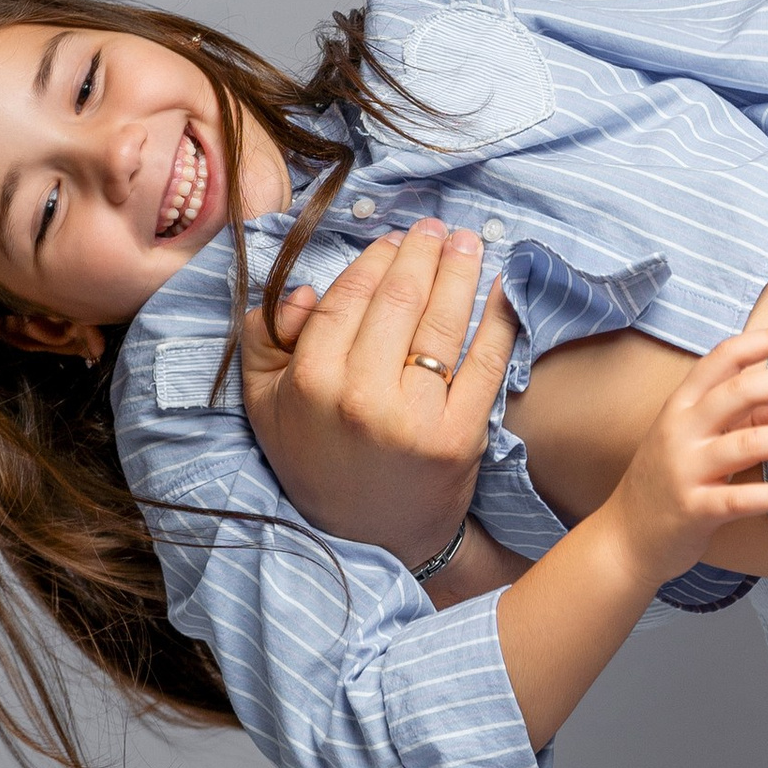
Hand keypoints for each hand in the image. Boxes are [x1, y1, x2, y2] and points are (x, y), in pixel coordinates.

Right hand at [240, 220, 519, 565]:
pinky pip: (485, 364)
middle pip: (399, 302)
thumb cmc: (316, 464)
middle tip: (436, 227)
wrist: (372, 540)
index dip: (374, 262)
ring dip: (460, 272)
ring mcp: (417, 418)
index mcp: (312, 383)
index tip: (392, 240)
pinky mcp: (462, 437)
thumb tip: (307, 289)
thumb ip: (265, 340)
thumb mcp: (266, 406)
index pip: (348, 300)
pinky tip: (501, 290)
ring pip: (442, 324)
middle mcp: (363, 397)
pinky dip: (498, 322)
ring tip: (467, 242)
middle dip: (421, 254)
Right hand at [595, 325, 767, 586]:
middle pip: (740, 392)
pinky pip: (740, 499)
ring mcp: (685, 470)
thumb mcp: (700, 442)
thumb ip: (746, 420)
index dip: (764, 341)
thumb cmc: (669, 482)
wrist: (625, 538)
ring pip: (748, 443)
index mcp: (681, 405)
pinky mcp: (693, 510)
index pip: (724, 357)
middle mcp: (680, 430)